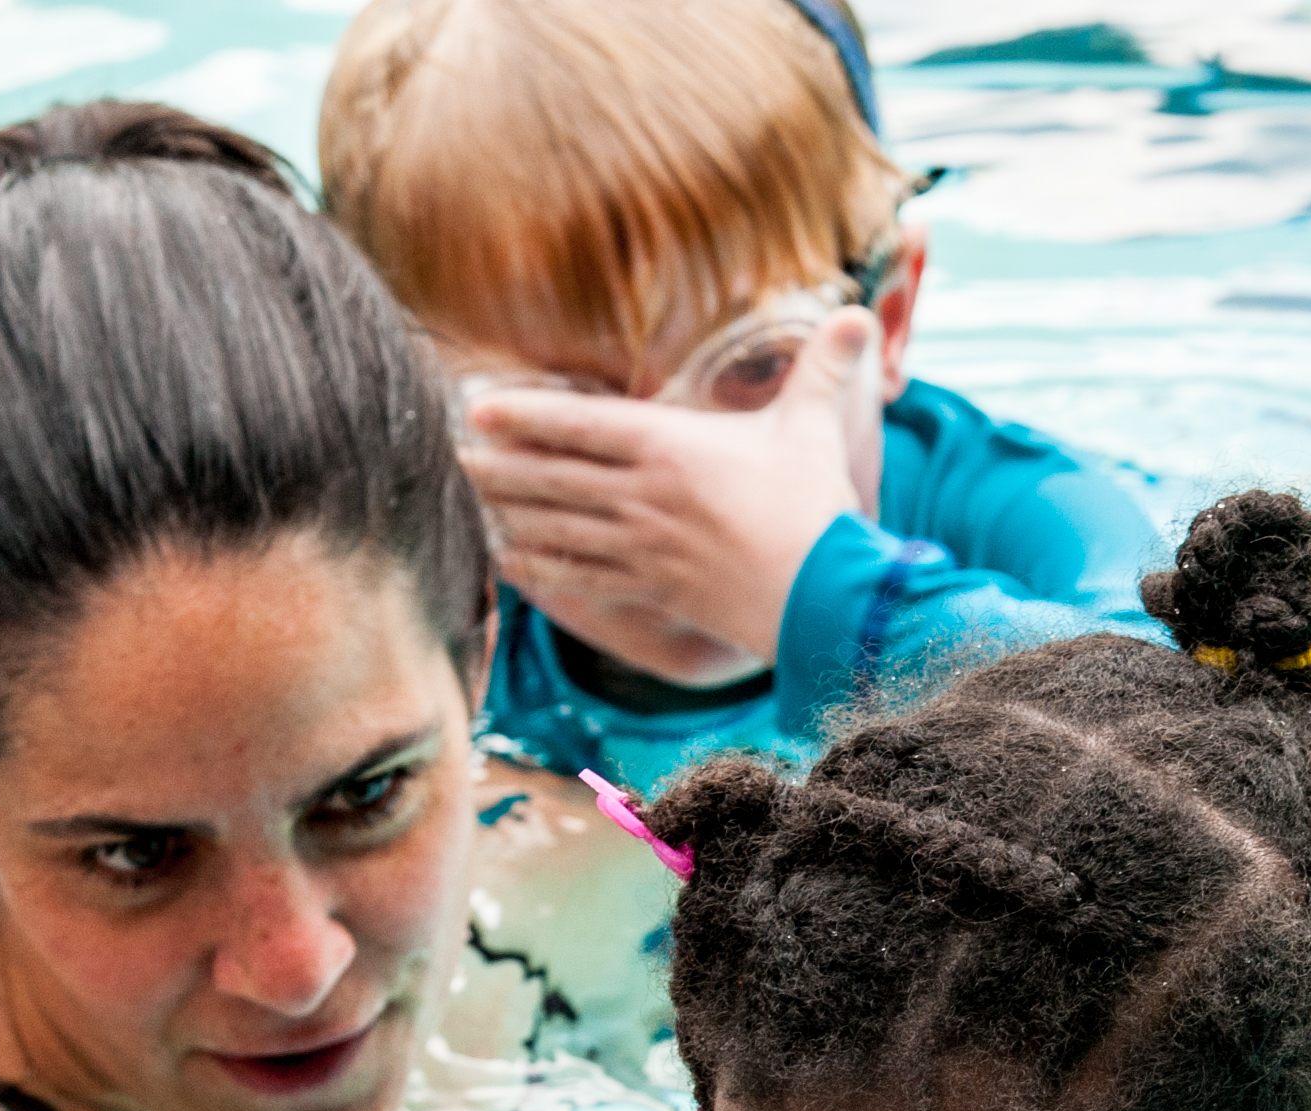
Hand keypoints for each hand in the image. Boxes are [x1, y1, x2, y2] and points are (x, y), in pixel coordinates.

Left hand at [460, 308, 885, 673]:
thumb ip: (824, 367)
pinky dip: (543, 571)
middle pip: (554, 477)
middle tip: (451, 456)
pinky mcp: (653, 590)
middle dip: (499, 466)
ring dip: (510, 513)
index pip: (581, 424)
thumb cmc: (816, 508)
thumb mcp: (816, 427)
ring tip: (470, 501)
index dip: (525, 415)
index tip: (480, 409)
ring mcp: (643, 548)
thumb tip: (859, 312)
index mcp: (671, 448)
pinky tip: (512, 563)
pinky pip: (583, 578)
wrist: (824, 598)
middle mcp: (643, 496)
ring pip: (558, 526)